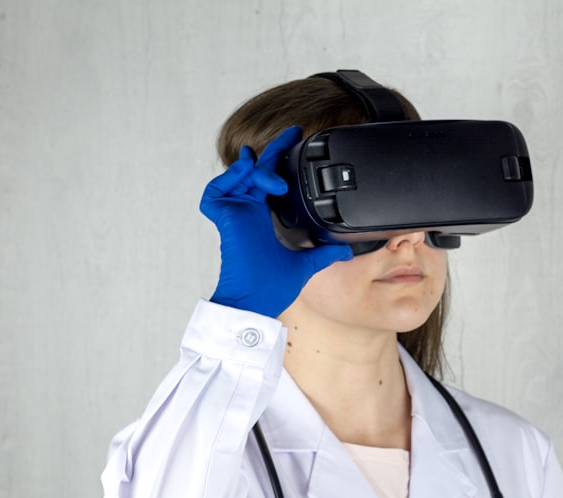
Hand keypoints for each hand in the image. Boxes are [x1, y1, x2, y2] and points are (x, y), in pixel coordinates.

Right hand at [201, 126, 352, 317]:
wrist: (257, 299)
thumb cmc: (272, 286)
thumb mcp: (306, 264)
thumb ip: (324, 252)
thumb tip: (346, 250)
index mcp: (263, 217)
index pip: (270, 180)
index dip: (280, 161)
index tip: (295, 142)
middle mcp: (248, 211)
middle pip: (255, 170)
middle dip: (273, 150)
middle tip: (291, 133)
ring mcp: (235, 213)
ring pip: (238, 176)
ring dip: (257, 170)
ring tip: (274, 180)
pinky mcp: (224, 218)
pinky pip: (216, 191)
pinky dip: (228, 180)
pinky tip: (246, 177)